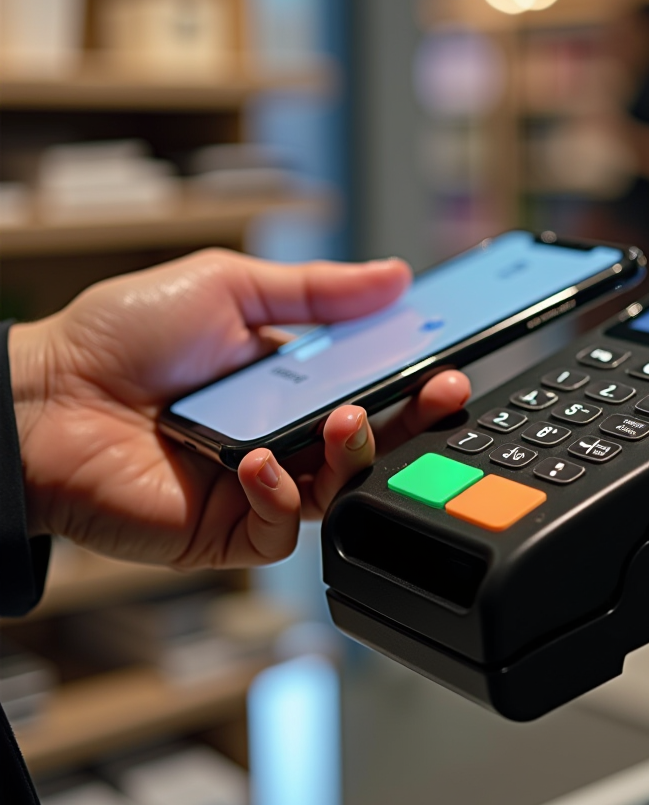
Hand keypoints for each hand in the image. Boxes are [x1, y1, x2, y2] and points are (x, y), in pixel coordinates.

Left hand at [9, 250, 470, 567]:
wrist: (41, 398)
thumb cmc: (122, 335)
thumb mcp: (228, 287)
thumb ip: (315, 290)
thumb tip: (394, 276)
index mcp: (292, 378)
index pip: (373, 378)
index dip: (415, 369)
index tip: (450, 351)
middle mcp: (286, 432)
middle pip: (373, 436)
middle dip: (417, 417)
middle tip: (445, 390)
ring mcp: (262, 484)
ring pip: (342, 487)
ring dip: (357, 453)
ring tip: (349, 420)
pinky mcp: (231, 528)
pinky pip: (285, 528)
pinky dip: (283, 496)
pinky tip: (261, 464)